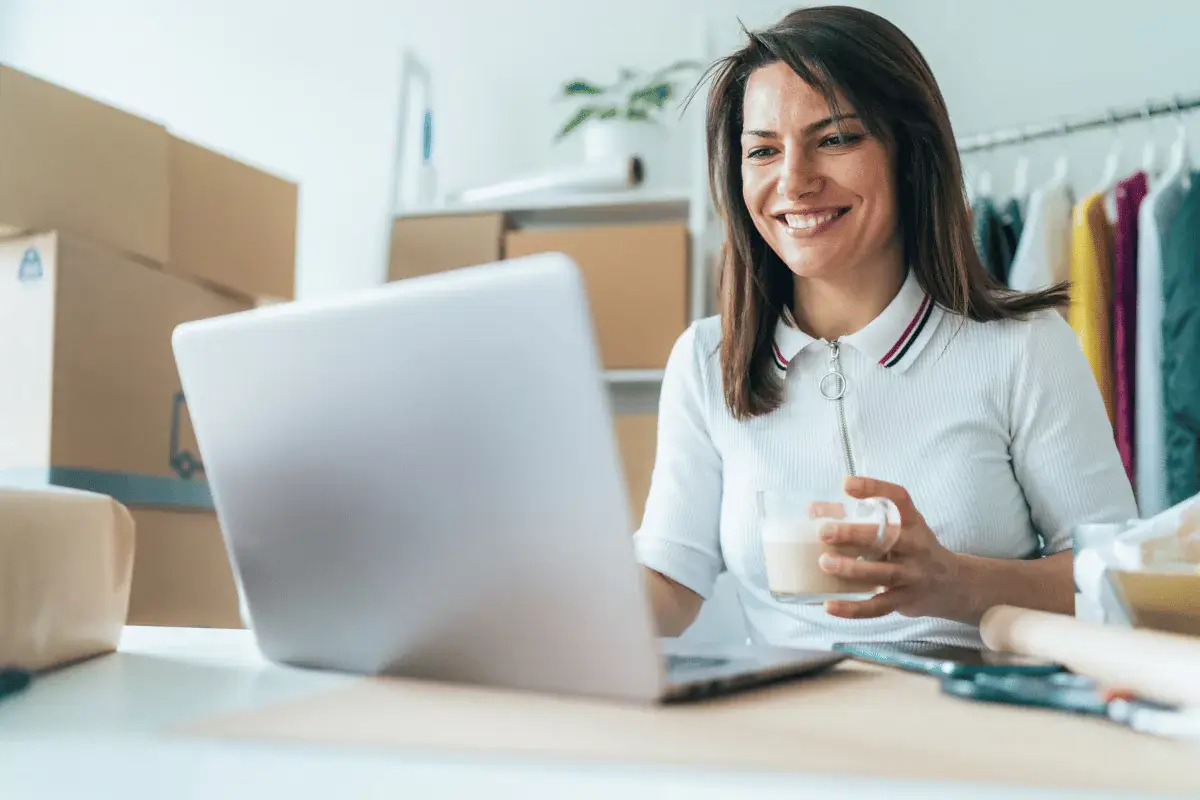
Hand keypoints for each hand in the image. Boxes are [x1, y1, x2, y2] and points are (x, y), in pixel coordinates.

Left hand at [816, 475, 964, 619]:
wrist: (951, 585)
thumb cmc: (912, 550)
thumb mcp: (899, 530)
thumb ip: (863, 520)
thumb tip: (813, 511)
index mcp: (913, 523)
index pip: (900, 498)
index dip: (875, 488)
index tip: (846, 484)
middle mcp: (916, 547)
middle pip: (890, 538)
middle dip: (855, 534)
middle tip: (824, 531)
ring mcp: (912, 575)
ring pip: (884, 573)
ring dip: (853, 569)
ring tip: (824, 562)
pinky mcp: (905, 600)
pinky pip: (878, 607)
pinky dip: (853, 609)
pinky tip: (828, 606)